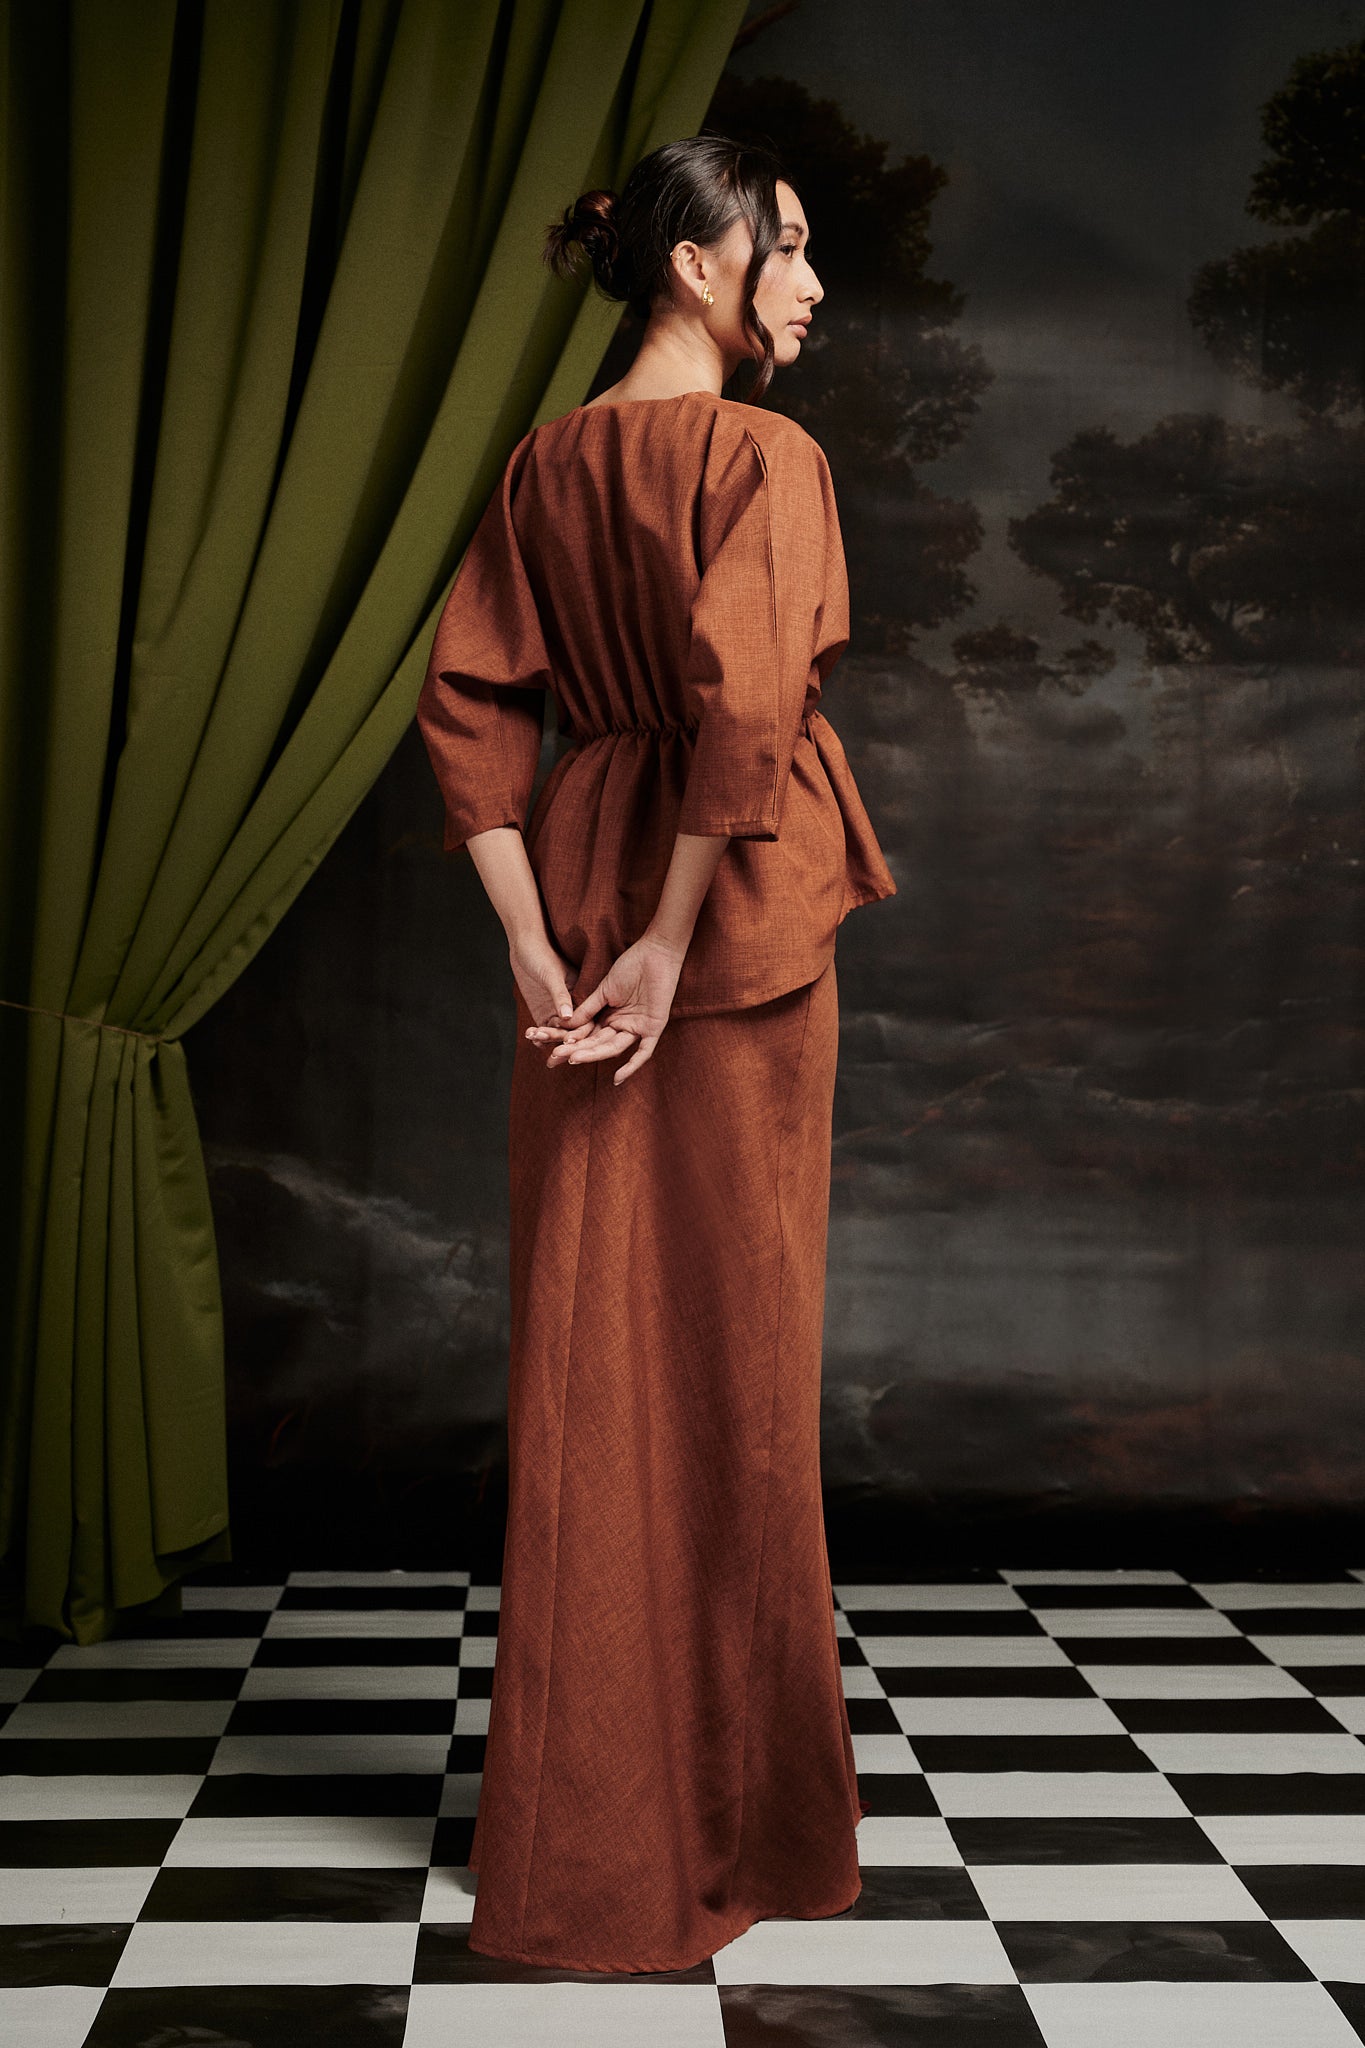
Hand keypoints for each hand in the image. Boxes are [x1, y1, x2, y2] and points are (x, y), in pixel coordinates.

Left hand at [507, 927, 585, 1031]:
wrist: (523, 946)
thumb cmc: (540, 954)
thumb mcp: (551, 975)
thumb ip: (560, 996)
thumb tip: (568, 1017)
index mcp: (582, 994)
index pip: (587, 1018)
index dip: (580, 1031)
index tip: (570, 1041)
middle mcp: (573, 1005)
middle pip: (573, 1030)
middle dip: (564, 1041)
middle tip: (555, 1052)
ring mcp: (558, 1010)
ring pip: (558, 1033)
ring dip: (549, 1039)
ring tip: (538, 1040)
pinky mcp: (544, 1012)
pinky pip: (545, 1029)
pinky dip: (540, 1036)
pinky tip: (534, 1039)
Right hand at [525, 930, 687, 1083]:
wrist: (655, 953)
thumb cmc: (631, 966)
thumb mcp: (604, 990)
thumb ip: (587, 1009)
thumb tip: (566, 1025)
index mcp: (610, 1017)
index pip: (587, 1035)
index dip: (569, 1042)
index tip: (549, 1048)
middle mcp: (622, 1026)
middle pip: (596, 1044)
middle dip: (575, 1051)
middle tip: (554, 1058)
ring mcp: (638, 1028)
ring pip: (613, 1048)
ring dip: (593, 1055)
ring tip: (572, 1059)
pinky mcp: (654, 1028)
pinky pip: (644, 1052)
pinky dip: (632, 1066)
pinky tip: (618, 1078)